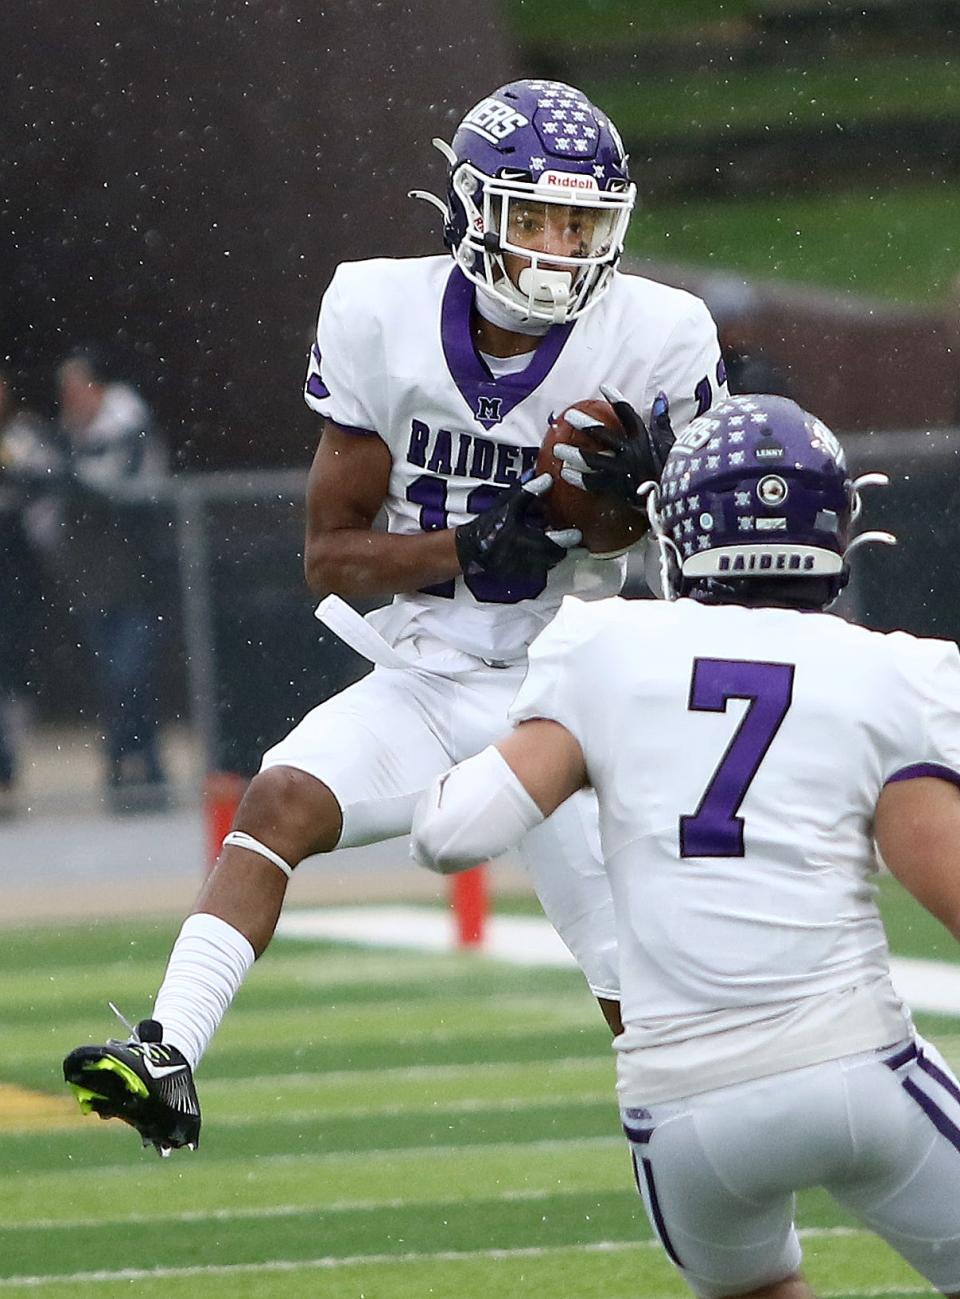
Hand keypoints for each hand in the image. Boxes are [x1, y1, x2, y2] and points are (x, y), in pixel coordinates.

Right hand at [455, 474, 580, 579]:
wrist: (470, 548)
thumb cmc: (489, 525)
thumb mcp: (508, 504)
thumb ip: (529, 492)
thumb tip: (548, 479)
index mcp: (523, 540)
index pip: (553, 542)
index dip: (567, 538)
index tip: (577, 534)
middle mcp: (525, 557)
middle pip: (555, 556)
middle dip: (566, 548)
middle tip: (574, 539)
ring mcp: (523, 568)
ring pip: (549, 563)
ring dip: (556, 554)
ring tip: (561, 543)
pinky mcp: (520, 573)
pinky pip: (539, 568)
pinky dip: (545, 559)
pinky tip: (545, 549)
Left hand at [553, 386, 675, 507]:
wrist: (673, 498)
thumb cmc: (671, 469)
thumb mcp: (670, 442)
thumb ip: (662, 420)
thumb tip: (661, 396)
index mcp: (643, 438)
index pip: (627, 414)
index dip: (615, 400)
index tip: (602, 387)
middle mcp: (631, 451)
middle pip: (603, 434)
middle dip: (584, 424)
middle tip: (568, 416)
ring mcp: (622, 470)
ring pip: (593, 460)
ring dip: (573, 454)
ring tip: (557, 449)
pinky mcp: (617, 488)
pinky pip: (594, 483)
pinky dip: (579, 479)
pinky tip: (565, 473)